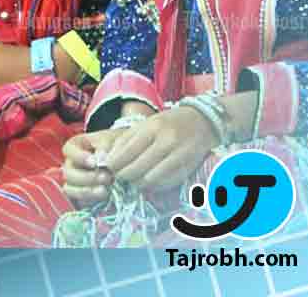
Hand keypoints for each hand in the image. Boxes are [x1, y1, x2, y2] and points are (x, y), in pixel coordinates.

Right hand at [61, 129, 122, 206]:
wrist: (129, 158)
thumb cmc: (118, 146)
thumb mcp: (112, 142)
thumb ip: (105, 148)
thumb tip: (100, 160)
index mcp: (77, 147)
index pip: (68, 150)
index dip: (78, 157)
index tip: (94, 162)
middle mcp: (73, 164)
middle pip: (68, 173)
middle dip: (86, 178)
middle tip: (107, 178)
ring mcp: (76, 181)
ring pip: (70, 189)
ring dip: (86, 191)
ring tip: (105, 192)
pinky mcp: (84, 195)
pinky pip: (79, 201)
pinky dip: (90, 201)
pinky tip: (103, 199)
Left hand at [104, 105, 219, 189]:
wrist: (201, 122)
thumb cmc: (168, 123)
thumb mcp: (145, 125)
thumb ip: (126, 140)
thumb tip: (108, 159)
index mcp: (152, 128)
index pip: (128, 151)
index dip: (115, 164)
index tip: (106, 169)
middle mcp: (166, 141)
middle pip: (138, 168)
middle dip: (124, 175)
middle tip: (118, 176)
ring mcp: (179, 156)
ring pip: (151, 179)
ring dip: (138, 182)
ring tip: (132, 179)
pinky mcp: (188, 168)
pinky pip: (166, 183)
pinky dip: (153, 185)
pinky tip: (148, 181)